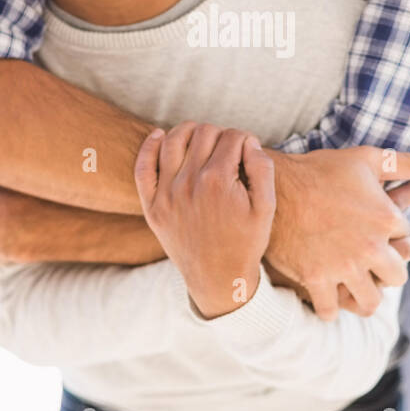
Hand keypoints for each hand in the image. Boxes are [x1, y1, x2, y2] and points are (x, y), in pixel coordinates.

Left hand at [134, 121, 275, 319]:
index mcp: (219, 181)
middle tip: (229, 151)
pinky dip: (149, 146)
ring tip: (201, 139)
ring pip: (173, 140)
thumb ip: (262, 168)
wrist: (219, 278)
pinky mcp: (152, 206)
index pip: (232, 137)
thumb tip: (248, 141)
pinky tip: (159, 136)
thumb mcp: (266, 207)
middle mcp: (189, 183)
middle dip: (221, 135)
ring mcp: (166, 194)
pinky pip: (143, 167)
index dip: (245, 139)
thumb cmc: (246, 242)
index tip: (248, 152)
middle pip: (204, 133)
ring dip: (190, 132)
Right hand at [263, 179, 409, 314]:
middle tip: (374, 267)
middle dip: (387, 272)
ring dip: (365, 297)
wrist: (273, 185)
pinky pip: (330, 309)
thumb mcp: (369, 159)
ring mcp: (343, 267)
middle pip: (396, 277)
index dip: (395, 234)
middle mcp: (369, 247)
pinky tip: (329, 299)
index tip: (381, 231)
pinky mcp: (316, 279)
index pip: (407, 237)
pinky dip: (331, 308)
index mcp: (386, 219)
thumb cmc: (321, 168)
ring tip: (357, 289)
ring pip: (369, 301)